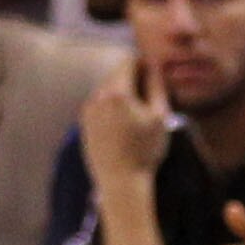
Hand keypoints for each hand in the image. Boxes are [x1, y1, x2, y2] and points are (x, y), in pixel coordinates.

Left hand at [80, 58, 170, 186]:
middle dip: (135, 78)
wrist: (120, 182)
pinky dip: (114, 105)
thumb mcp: (160, 116)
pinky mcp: (84, 123)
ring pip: (108, 89)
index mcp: (116, 92)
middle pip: (117, 74)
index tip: (157, 72)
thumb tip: (154, 67)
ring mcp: (87, 110)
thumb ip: (157, 86)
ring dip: (124, 92)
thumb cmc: (144, 150)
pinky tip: (126, 124)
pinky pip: (101, 104)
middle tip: (153, 94)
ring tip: (140, 112)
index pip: (129, 61)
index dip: (144, 62)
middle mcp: (97, 97)